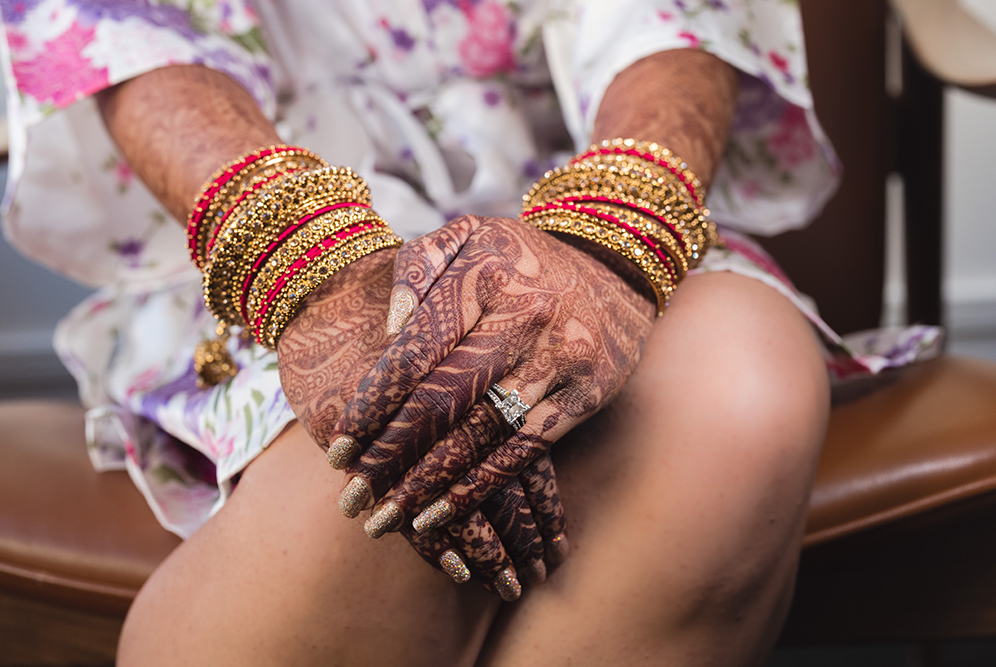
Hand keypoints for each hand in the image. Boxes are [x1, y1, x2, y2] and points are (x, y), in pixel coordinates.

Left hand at [277, 248, 562, 597]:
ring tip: (384, 520)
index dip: (372, 406)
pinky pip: (522, 451)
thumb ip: (417, 266)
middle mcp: (524, 318)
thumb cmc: (520, 258)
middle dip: (390, 457)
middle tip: (352, 499)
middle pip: (443, 400)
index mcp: (483, 277)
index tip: (338, 447)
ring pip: (481, 434)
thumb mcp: (467, 235)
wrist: (613, 267)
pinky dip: (478, 488)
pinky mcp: (584, 395)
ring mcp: (558, 359)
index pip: (415, 352)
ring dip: (427, 484)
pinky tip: (438, 513)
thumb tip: (391, 331)